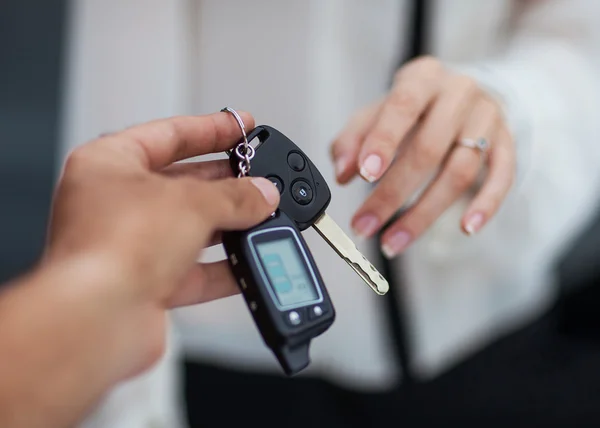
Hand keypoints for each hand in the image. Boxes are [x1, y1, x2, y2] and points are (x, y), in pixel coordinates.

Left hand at [44, 112, 279, 378]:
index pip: (168, 134)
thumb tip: (261, 194)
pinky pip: (192, 270)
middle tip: (257, 176)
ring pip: (188, 228)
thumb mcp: (191, 203)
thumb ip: (235, 196)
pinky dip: (222, 268)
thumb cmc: (113, 248)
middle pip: (181, 183)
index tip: (241, 127)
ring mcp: (128, 245)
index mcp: (107, 164)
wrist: (98, 319)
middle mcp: (113, 204)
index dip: (210, 128)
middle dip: (224, 182)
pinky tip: (249, 263)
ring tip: (261, 217)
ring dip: (227, 226)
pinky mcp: (143, 283)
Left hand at [331, 56, 515, 256]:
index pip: (403, 106)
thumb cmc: (412, 108)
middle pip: (429, 148)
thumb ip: (353, 139)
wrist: (462, 94)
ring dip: (424, 213)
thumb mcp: (376, 113)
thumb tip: (342, 173)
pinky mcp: (507, 142)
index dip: (384, 142)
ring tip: (393, 241)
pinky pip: (503, 176)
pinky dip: (486, 204)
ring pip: (460, 170)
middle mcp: (458, 93)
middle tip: (365, 225)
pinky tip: (466, 229)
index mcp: (422, 78)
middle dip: (392, 194)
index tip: (365, 175)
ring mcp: (487, 118)